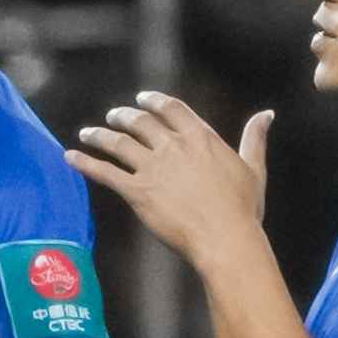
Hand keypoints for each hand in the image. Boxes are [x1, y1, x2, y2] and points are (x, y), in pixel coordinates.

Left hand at [68, 96, 271, 270]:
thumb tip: (267, 114)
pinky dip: (85, 163)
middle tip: (113, 116)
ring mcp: (153, 167)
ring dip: (100, 135)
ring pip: (119, 143)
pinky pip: (105, 172)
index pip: (172, 109)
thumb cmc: (243, 209)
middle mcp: (174, 146)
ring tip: (87, 133)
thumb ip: (255, 138)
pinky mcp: (137, 191)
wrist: (225, 237)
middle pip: (141, 122)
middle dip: (123, 116)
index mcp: (201, 137)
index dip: (154, 102)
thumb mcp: (253, 168)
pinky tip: (70, 157)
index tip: (143, 99)